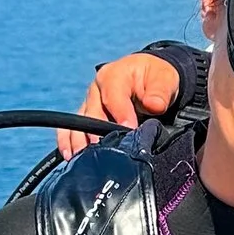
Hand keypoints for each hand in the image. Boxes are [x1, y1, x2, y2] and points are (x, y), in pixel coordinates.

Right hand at [58, 54, 184, 157]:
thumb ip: (159, 92)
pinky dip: (68, 142)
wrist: (150, 79)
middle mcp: (96, 89)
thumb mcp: (164, 79)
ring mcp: (89, 103)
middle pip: (92, 113)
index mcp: (114, 75)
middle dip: (97, 133)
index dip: (120, 115)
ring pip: (78, 123)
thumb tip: (154, 105)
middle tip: (105, 153)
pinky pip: (71, 128)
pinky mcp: (87, 116)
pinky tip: (70, 156)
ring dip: (80, 141)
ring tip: (83, 159)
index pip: (113, 97)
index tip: (129, 131)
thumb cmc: (156, 78)